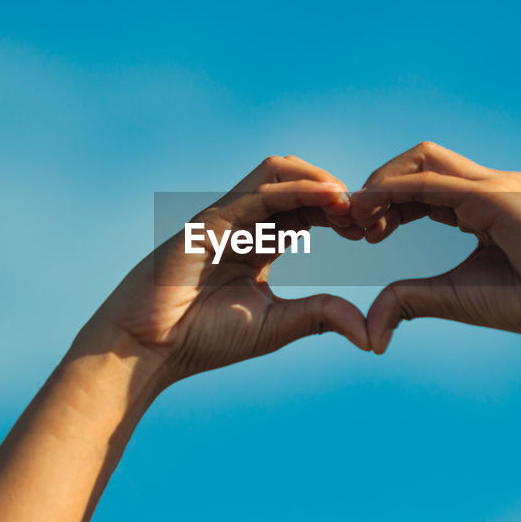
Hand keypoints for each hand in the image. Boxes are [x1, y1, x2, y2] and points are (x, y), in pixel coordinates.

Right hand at [71, 155, 369, 385]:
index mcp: (260, 244)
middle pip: (297, 183)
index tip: (371, 233)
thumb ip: (320, 316)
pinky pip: (258, 192)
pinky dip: (296, 189)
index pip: (308, 210)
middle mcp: (244, 223)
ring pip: (277, 172)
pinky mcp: (210, 219)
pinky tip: (328, 198)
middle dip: (336, 193)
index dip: (341, 213)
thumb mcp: (277, 324)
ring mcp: (226, 216)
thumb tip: (370, 335)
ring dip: (318, 179)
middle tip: (368, 217)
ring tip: (350, 201)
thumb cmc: (204, 338)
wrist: (149, 349)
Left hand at [350, 142, 520, 353]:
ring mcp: (495, 184)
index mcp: (482, 203)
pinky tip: (374, 214)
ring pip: (423, 160)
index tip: (361, 233)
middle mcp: (488, 185)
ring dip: (383, 184)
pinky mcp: (496, 195)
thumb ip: (409, 300)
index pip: (421, 184)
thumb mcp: (451, 297)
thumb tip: (371, 330)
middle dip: (379, 184)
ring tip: (360, 218)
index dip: (385, 202)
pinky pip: (435, 183)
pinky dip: (397, 192)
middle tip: (354, 223)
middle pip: (418, 160)